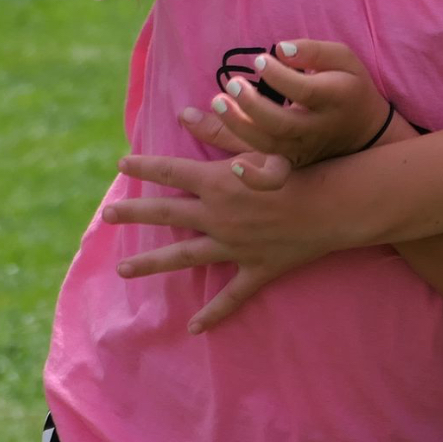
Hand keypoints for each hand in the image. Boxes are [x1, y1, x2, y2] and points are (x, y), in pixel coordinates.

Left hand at [102, 153, 342, 332]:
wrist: (335, 205)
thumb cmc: (301, 168)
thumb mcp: (260, 144)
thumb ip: (222, 130)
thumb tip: (185, 113)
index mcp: (217, 182)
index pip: (170, 170)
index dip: (144, 166)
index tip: (122, 163)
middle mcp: (218, 216)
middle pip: (167, 213)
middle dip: (134, 213)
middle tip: (107, 215)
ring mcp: (235, 247)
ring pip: (185, 257)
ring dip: (152, 263)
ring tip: (124, 269)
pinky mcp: (257, 268)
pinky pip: (231, 296)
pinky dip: (213, 313)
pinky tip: (194, 328)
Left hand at [179, 40, 391, 169]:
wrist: (366, 132)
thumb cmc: (348, 86)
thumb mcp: (343, 59)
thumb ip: (313, 51)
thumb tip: (279, 50)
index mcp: (334, 97)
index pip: (303, 90)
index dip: (277, 76)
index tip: (260, 59)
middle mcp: (318, 128)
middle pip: (282, 124)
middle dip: (251, 105)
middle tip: (233, 83)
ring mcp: (303, 150)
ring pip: (268, 146)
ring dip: (237, 127)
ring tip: (217, 102)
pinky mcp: (292, 163)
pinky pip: (272, 178)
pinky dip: (253, 178)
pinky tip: (233, 166)